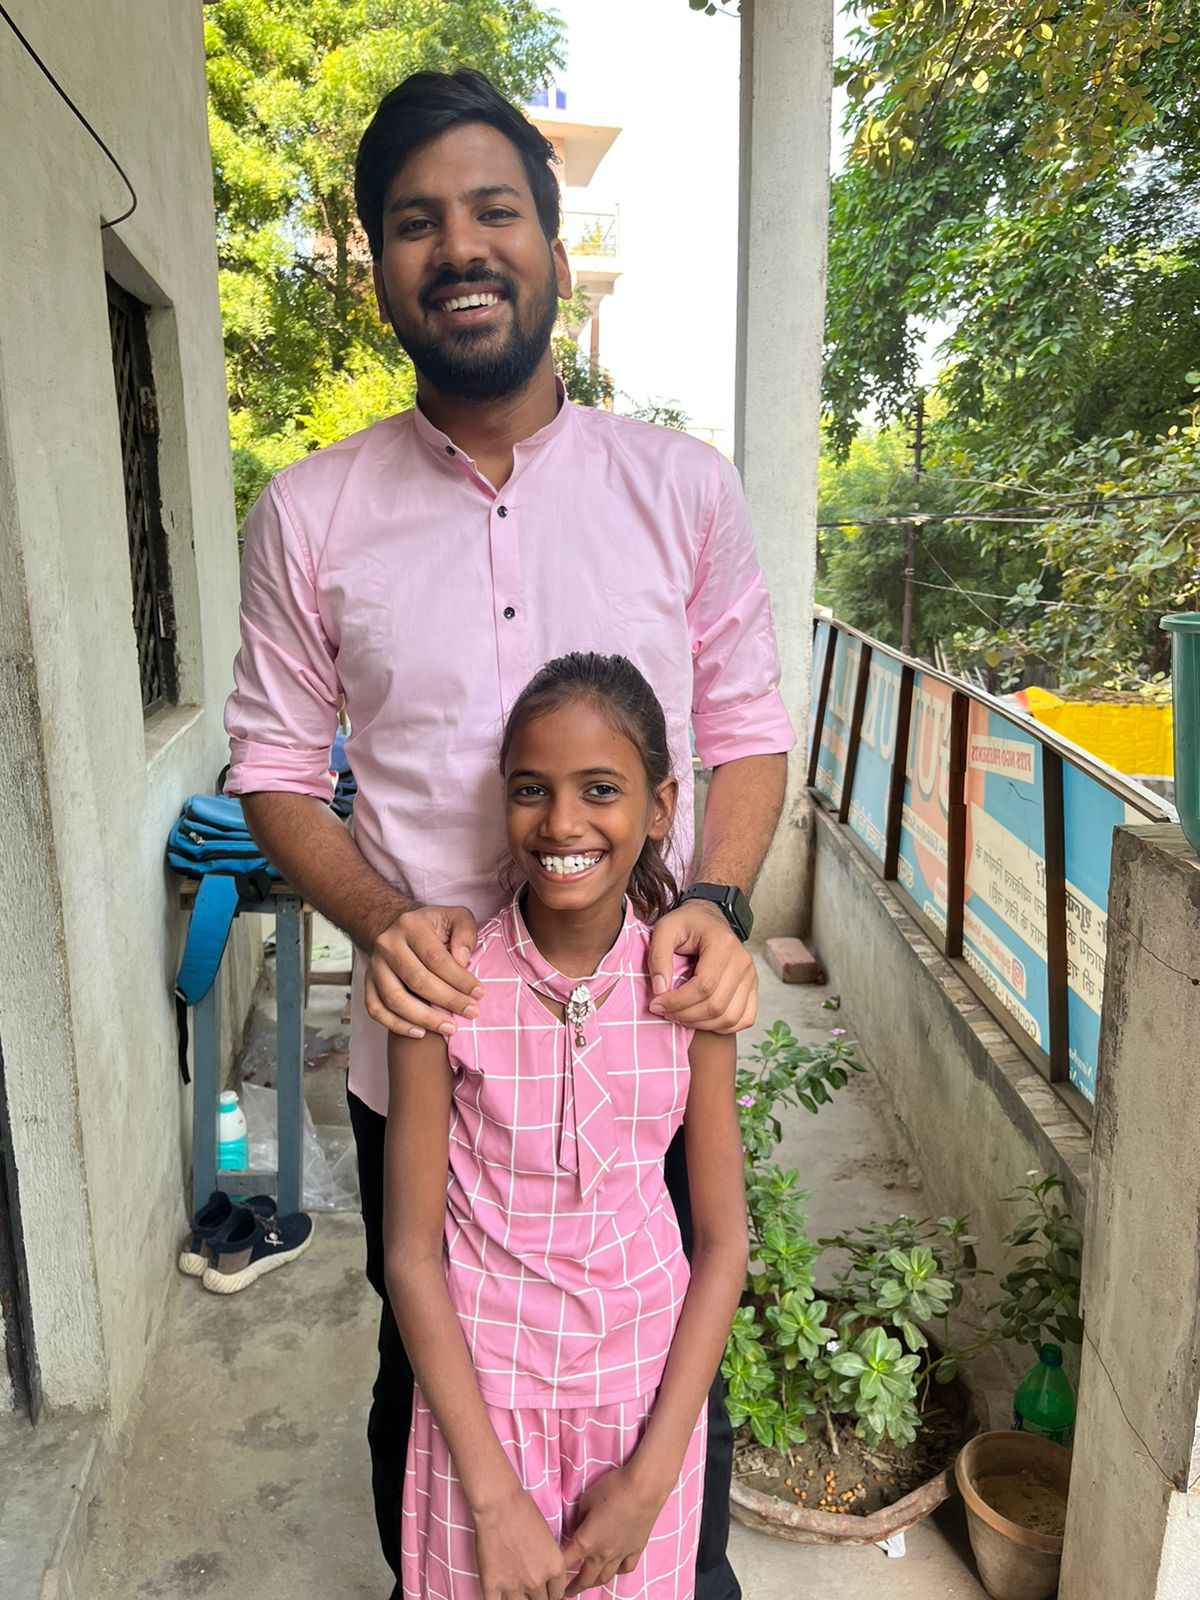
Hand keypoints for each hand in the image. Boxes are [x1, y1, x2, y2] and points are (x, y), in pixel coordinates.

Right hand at [364, 903, 482, 1038]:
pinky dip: (396, 1025)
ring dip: (424, 1018)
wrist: (399, 927)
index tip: (479, 994)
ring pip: (394, 998)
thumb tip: (462, 959)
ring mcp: (374, 965)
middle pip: (417, 980)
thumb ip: (465, 933)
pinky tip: (420, 1032)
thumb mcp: (456, 917)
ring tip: (449, 1028)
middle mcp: (388, 944)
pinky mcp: (367, 982)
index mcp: (411, 925)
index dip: (459, 979)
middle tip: (471, 1013)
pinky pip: (376, 1009)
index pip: (436, 958)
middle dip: (447, 1001)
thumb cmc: (434, 925)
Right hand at [475, 1487, 566, 1599]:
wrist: (499, 1504)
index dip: (552, 1595)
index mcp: (555, 1567)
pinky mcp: (492, 1585)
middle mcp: (537, 1581)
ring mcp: (514, 1585)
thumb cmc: (525, 1511)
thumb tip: (545, 1574)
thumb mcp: (548, 1537)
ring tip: (517, 1593)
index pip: (558, 1595)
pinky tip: (499, 1597)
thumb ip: (549, 1561)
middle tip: (532, 1592)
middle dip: (538, 1598)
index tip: (547, 1593)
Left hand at [560, 1463, 667, 1594]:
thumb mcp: (586, 1500)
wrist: (644, 1488)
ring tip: (587, 1583)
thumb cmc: (612, 1489)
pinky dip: (617, 1572)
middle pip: (586, 1578)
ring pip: (605, 1577)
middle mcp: (602, 1554)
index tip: (551, 1575)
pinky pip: (625, 1568)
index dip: (556, 1570)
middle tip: (566, 1593)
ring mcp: (621, 1554)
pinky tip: (614, 1569)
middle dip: (574, 1587)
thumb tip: (577, 1527)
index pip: (566, 1562)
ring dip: (594, 1582)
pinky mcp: (636, 1549)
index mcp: (586, 1542)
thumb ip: (578, 1518)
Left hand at [647, 898, 756, 1032]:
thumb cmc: (686, 924)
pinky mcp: (753, 988)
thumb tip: (660, 990)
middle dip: (685, 1015)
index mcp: (723, 944)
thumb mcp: (664, 930)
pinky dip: (722, 1027)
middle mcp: (743, 961)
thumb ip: (658, 957)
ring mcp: (751, 976)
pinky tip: (701, 1019)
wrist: (708, 919)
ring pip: (729, 1017)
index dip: (677, 1002)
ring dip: (701, 1024)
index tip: (656, 1003)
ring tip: (679, 1015)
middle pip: (716, 1005)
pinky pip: (744, 1019)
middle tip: (664, 1011)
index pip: (704, 986)